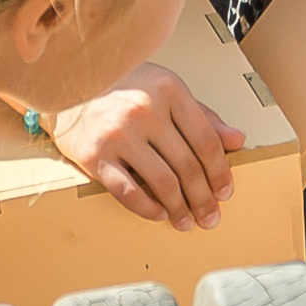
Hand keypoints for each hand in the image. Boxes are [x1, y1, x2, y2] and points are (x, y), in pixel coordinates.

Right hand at [48, 63, 246, 230]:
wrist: (69, 83)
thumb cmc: (122, 86)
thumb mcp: (166, 89)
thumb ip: (202, 116)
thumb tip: (237, 140)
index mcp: (169, 91)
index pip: (206, 140)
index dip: (220, 171)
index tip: (225, 192)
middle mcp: (145, 110)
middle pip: (187, 164)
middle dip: (203, 197)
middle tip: (210, 217)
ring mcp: (119, 133)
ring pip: (162, 181)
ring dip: (179, 208)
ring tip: (186, 222)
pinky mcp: (95, 154)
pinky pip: (127, 190)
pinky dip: (147, 207)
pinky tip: (158, 214)